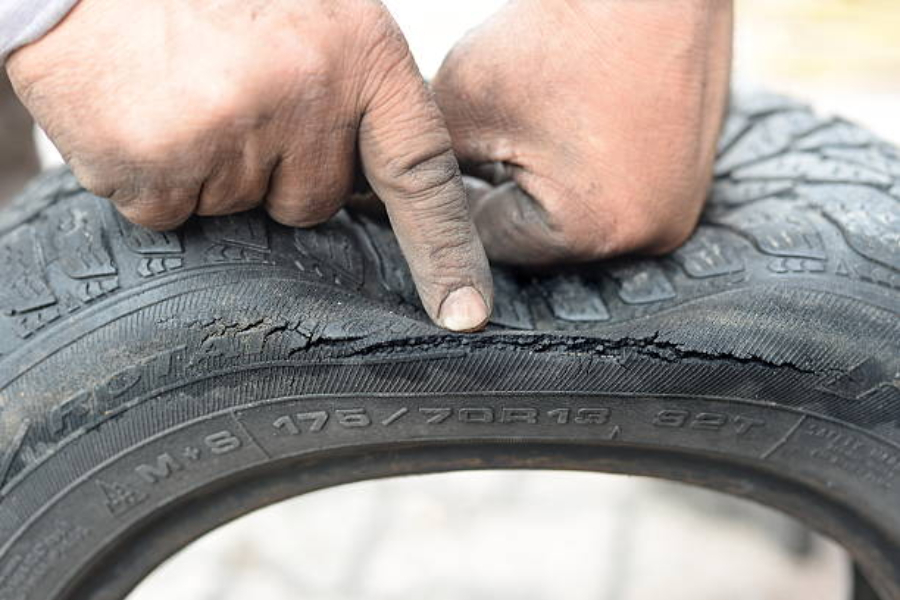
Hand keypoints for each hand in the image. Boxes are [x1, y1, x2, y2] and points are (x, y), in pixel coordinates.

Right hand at [5, 0, 492, 331]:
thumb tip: (370, 190)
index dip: (445, 248)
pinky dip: (156, 179)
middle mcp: (308, 94)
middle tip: (234, 98)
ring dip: (213, 171)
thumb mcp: (312, 19)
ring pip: (241, 208)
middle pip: (314, 201)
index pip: (421, 172)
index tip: (464, 313)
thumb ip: (351, 95)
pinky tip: (143, 113)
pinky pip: (173, 213)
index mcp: (360, 52)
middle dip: (276, 171)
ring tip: (183, 93)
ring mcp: (233, 131)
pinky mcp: (160, 162)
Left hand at [434, 0, 732, 263]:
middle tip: (473, 156)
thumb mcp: (464, 105)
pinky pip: (612, 196)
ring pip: (573, 218)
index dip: (451, 206)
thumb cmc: (558, 33)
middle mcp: (647, 238)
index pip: (491, 243)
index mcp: (592, 231)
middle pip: (537, 237)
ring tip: (521, 141)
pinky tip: (565, 135)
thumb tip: (397, 198)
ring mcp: (676, 213)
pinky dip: (583, 174)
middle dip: (499, 198)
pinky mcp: (690, 185)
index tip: (425, 182)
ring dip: (540, 188)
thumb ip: (426, 168)